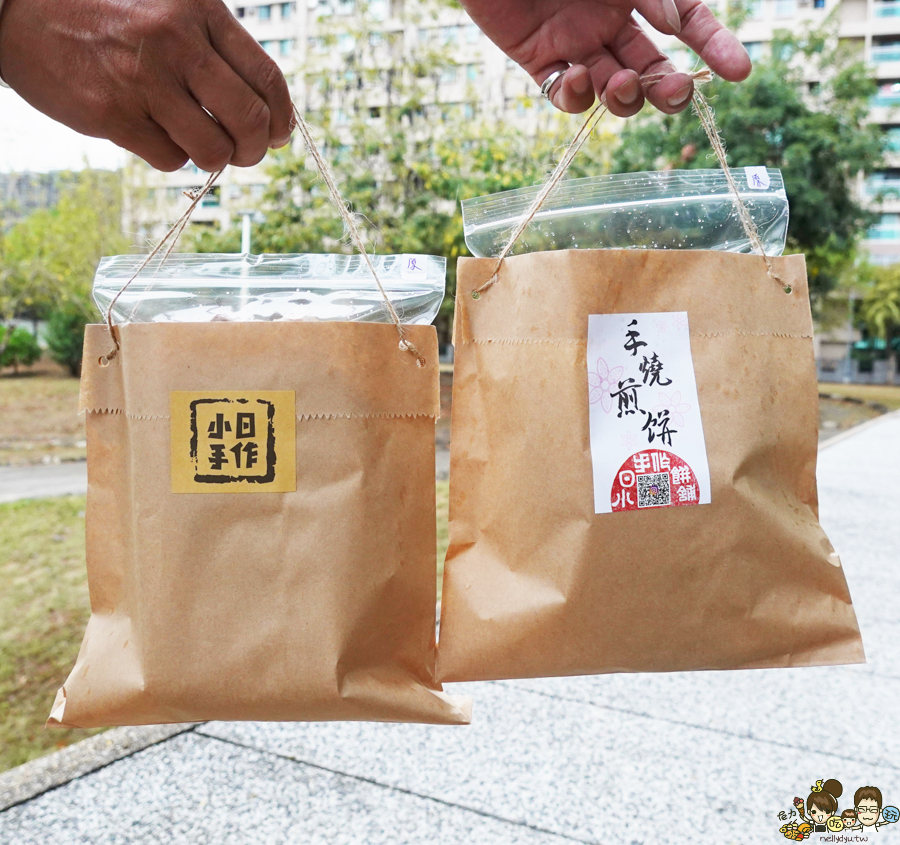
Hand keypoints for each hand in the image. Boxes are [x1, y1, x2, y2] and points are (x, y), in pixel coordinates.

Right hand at [0, 0, 292, 171]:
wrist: (21, 10)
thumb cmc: (107, 14)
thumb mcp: (169, 7)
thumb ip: (214, 48)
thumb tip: (264, 108)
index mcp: (199, 9)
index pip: (266, 77)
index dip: (282, 118)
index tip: (280, 135)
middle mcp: (176, 41)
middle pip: (250, 121)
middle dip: (257, 150)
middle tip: (246, 154)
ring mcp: (144, 79)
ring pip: (214, 150)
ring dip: (216, 159)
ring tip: (201, 146)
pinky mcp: (113, 114)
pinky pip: (171, 160)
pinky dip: (172, 157)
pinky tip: (154, 134)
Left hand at [460, 0, 750, 116]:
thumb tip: (683, 14)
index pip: (686, 21)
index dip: (713, 46)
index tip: (738, 72)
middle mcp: (610, 18)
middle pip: (652, 68)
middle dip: (670, 89)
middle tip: (675, 93)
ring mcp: (575, 42)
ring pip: (613, 89)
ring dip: (627, 97)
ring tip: (624, 83)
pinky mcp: (538, 60)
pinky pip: (565, 95)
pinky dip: (576, 96)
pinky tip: (577, 75)